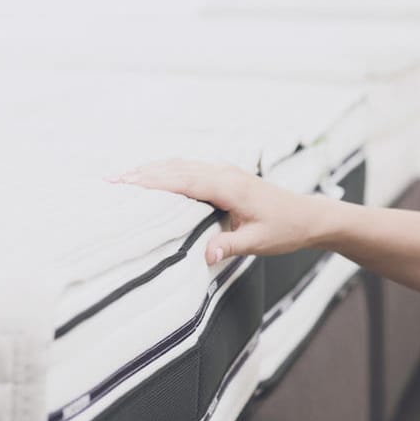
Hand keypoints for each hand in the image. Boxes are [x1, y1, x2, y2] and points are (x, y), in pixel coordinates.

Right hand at [111, 159, 331, 264]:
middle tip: (111, 180)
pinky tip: (151, 176)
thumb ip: (231, 246)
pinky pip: (190, 169)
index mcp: (231, 187)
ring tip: (122, 177)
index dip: (154, 181)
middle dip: (143, 173)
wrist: (308, 216)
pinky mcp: (224, 177)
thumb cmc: (285, 229)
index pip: (185, 181)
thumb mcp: (259, 242)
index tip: (127, 183)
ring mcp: (225, 172)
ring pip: (182, 165)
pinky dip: (167, 171)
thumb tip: (205, 255)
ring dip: (152, 169)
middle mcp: (225, 174)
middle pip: (177, 168)